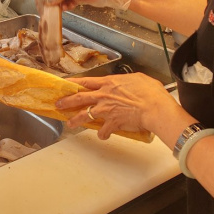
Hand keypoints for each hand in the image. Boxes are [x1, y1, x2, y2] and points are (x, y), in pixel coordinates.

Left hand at [55, 73, 176, 139]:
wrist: (154, 107)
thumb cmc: (150, 92)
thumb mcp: (138, 78)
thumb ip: (127, 81)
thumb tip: (128, 83)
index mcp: (108, 83)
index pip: (85, 81)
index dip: (73, 83)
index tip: (65, 84)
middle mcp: (103, 96)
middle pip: (79, 98)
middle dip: (66, 101)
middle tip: (59, 104)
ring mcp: (106, 110)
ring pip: (85, 115)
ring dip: (76, 120)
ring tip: (70, 123)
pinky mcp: (112, 123)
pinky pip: (102, 130)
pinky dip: (102, 134)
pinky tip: (103, 135)